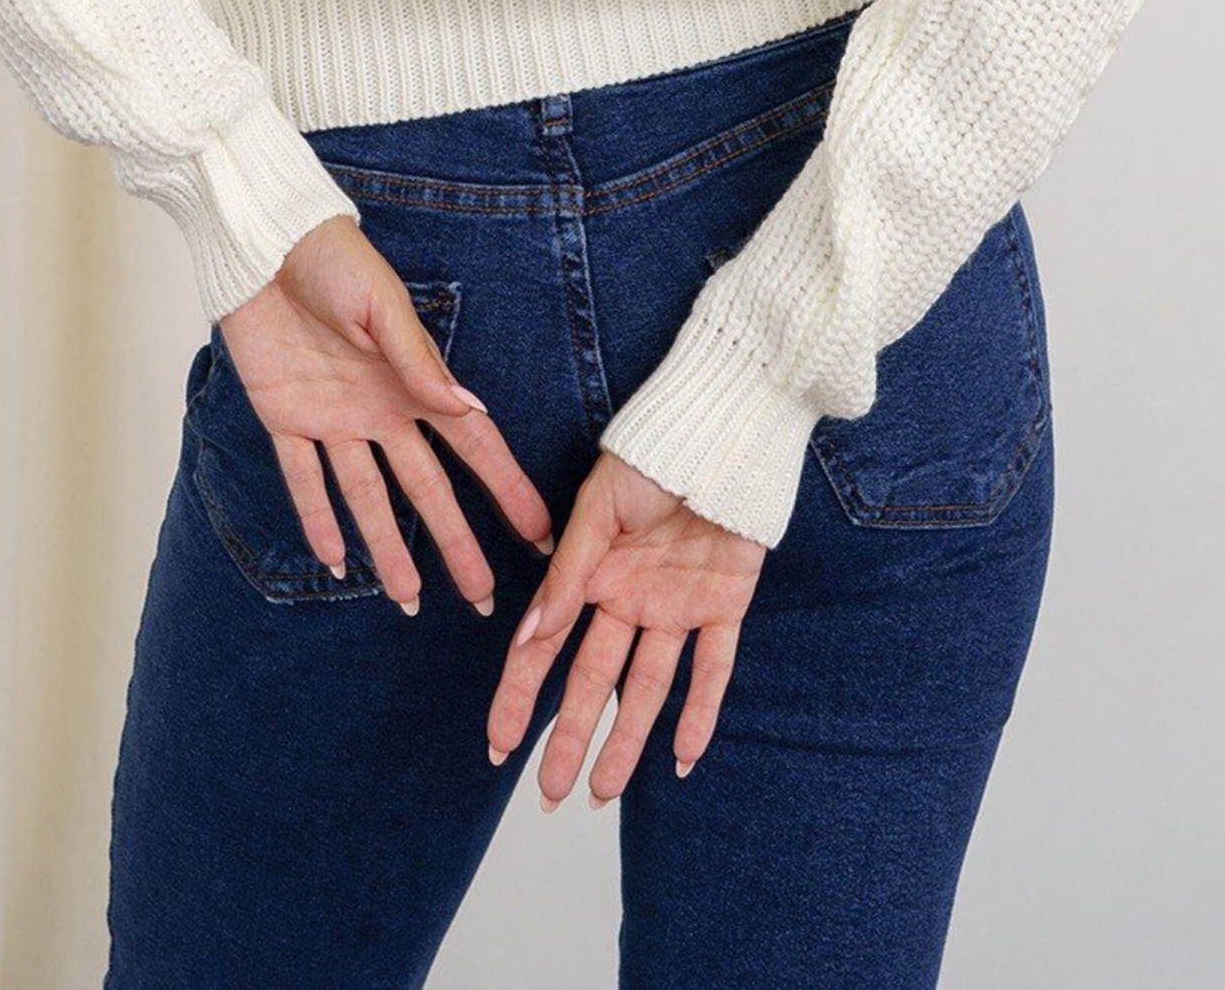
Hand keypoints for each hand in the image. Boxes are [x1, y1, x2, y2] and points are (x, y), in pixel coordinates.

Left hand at [218, 216, 555, 613]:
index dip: (504, 489)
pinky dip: (317, 519)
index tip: (537, 534)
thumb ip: (419, 361)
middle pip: (425, 488)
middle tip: (481, 596)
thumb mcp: (380, 304)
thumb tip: (469, 407)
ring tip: (409, 600)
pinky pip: (303, 478)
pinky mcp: (285, 417)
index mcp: (413, 379)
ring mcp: (334, 417)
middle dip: (454, 542)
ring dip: (388, 547)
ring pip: (366, 496)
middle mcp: (380, 408)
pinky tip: (336, 561)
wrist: (264, 244)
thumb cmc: (331, 258)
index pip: (471, 445)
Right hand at [485, 449, 766, 803]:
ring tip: (601, 793)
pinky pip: (712, 669)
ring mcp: (676, 606)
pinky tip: (683, 760)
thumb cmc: (653, 454)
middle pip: (592, 681)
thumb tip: (529, 634)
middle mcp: (629, 599)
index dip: (520, 696)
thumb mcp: (599, 509)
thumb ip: (569, 575)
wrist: (722, 430)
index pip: (545, 648)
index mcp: (591, 574)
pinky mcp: (725, 604)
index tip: (499, 744)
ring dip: (625, 741)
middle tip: (547, 794)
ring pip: (647, 688)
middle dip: (567, 737)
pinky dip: (700, 714)